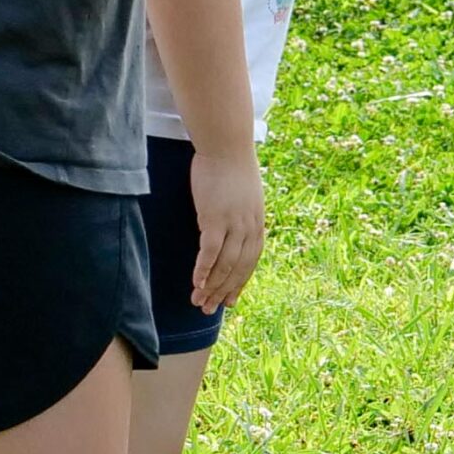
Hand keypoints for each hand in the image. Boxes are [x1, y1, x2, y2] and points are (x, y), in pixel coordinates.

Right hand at [188, 145, 265, 310]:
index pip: (250, 261)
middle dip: (223, 291)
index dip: (239, 283)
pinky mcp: (215, 217)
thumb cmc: (231, 166)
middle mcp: (249, 226)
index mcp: (257, 223)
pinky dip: (204, 269)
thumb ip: (242, 215)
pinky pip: (210, 251)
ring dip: (211, 286)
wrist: (227, 144)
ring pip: (224, 264)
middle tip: (208, 309)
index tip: (229, 301)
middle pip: (238, 268)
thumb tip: (235, 229)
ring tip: (198, 301)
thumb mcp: (245, 195)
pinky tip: (196, 282)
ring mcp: (234, 223)